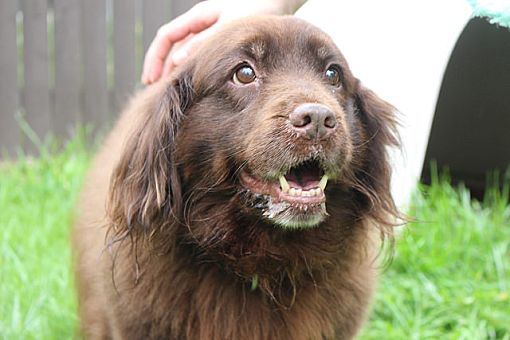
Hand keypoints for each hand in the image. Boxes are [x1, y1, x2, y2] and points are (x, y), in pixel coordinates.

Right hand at [141, 0, 303, 83]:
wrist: (274, 2)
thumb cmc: (255, 11)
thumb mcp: (228, 27)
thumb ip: (204, 43)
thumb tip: (179, 61)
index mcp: (198, 16)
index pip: (166, 36)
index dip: (155, 58)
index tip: (150, 79)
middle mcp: (199, 23)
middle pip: (171, 46)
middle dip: (161, 67)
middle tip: (155, 91)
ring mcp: (208, 32)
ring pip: (183, 52)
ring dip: (175, 71)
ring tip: (170, 92)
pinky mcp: (218, 41)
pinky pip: (198, 55)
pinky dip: (191, 69)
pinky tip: (191, 85)